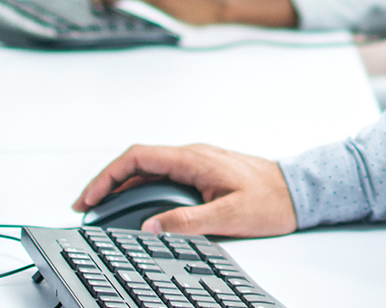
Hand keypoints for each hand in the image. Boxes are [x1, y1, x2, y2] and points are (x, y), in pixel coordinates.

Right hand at [75, 144, 296, 237]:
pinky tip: (136, 206)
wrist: (300, 190)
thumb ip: (190, 222)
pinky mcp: (203, 173)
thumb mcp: (231, 215)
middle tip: (85, 207)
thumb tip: (152, 228)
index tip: (89, 197)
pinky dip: (141, 188)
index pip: (137, 158)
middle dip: (106, 182)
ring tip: (102, 209)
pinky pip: (163, 176)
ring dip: (122, 186)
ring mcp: (196, 163)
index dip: (107, 176)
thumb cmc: (272, 199)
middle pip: (136, 162)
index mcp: (193, 159)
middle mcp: (192, 156)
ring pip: (149, 169)